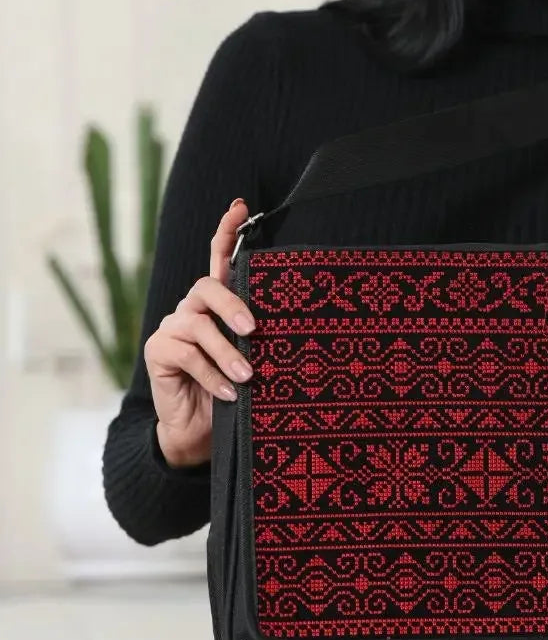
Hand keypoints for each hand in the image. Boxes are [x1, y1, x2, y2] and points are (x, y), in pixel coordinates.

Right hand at [144, 198, 255, 467]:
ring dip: (225, 351)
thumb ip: (259, 337)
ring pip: (198, 324)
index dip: (226, 231)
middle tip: (253, 329)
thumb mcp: (253, 358)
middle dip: (231, 304)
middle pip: (206, 286)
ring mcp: (172, 328)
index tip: (241, 207)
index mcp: (217, 304)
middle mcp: (192, 309)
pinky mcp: (159, 351)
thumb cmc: (235, 389)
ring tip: (247, 375)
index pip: (219, 259)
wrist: (202, 432)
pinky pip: (187, 354)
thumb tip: (296, 323)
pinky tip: (229, 393)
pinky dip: (212, 375)